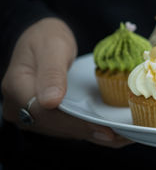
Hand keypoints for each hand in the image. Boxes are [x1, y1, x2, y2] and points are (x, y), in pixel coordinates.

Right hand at [1, 17, 131, 147]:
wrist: (42, 38)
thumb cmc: (46, 37)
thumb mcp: (52, 47)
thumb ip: (52, 73)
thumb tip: (50, 102)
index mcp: (17, 88)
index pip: (47, 114)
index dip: (76, 123)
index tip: (103, 129)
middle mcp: (19, 107)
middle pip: (56, 126)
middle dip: (88, 131)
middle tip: (120, 135)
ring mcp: (31, 113)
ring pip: (62, 129)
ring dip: (90, 133)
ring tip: (120, 135)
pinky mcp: (44, 115)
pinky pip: (66, 125)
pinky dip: (87, 128)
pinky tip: (109, 130)